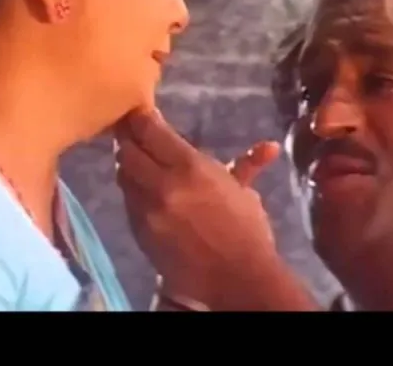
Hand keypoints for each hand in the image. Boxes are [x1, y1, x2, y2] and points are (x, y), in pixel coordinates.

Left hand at [114, 108, 281, 308]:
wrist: (235, 279)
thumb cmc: (246, 232)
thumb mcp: (246, 193)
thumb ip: (247, 165)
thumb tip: (269, 147)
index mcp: (190, 168)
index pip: (149, 131)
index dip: (140, 119)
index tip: (140, 113)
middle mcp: (162, 185)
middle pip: (127, 150)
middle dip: (128, 140)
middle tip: (131, 132)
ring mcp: (147, 210)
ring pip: (123, 176)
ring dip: (128, 165)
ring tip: (138, 160)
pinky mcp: (139, 232)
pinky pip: (128, 202)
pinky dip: (133, 191)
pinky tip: (144, 189)